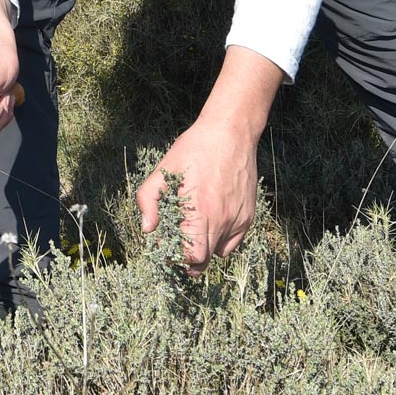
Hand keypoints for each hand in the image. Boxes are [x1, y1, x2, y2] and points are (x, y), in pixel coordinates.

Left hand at [135, 118, 257, 274]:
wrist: (230, 133)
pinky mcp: (248, 216)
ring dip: (203, 247)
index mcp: (201, 210)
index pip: (194, 256)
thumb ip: (148, 200)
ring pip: (218, 253)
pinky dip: (219, 239)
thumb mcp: (164, 170)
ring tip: (192, 226)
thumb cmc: (194, 149)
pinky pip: (232, 242)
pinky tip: (209, 220)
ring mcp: (239, 220)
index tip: (167, 246)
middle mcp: (223, 219)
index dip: (177, 257)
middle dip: (187, 258)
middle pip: (205, 261)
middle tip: (176, 242)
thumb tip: (147, 229)